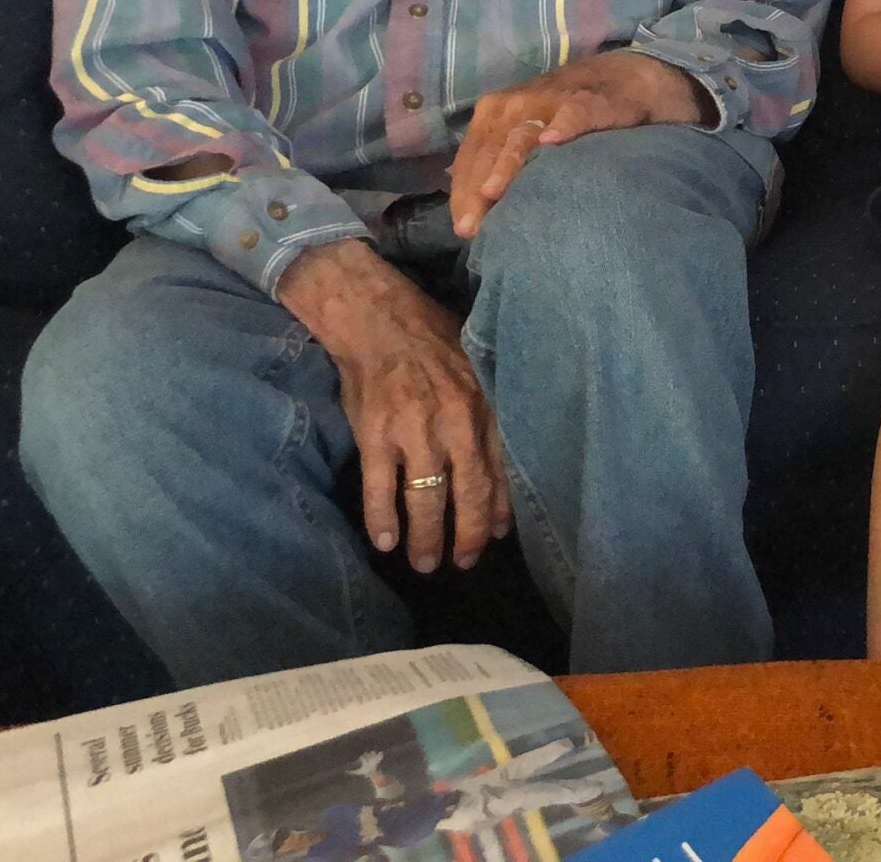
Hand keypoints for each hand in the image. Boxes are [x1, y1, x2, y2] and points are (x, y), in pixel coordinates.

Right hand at [278, 240, 510, 571]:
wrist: (378, 318)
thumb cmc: (432, 339)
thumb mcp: (477, 366)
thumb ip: (488, 408)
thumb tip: (504, 455)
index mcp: (484, 406)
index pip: (500, 470)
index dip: (501, 508)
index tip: (500, 535)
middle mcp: (456, 423)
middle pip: (469, 493)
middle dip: (470, 534)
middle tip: (465, 561)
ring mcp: (414, 432)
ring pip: (426, 500)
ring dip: (426, 537)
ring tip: (425, 563)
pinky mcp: (376, 436)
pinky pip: (381, 490)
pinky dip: (382, 520)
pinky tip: (385, 542)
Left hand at [450, 49, 708, 236]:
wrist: (622, 76)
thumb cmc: (564, 113)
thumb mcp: (525, 132)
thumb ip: (499, 162)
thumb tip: (471, 210)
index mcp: (495, 114)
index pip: (470, 158)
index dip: (463, 194)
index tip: (463, 231)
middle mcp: (514, 104)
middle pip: (490, 151)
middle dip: (477, 190)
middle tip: (472, 228)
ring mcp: (549, 101)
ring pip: (522, 135)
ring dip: (507, 163)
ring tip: (494, 192)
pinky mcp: (588, 101)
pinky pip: (572, 114)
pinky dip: (562, 126)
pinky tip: (553, 141)